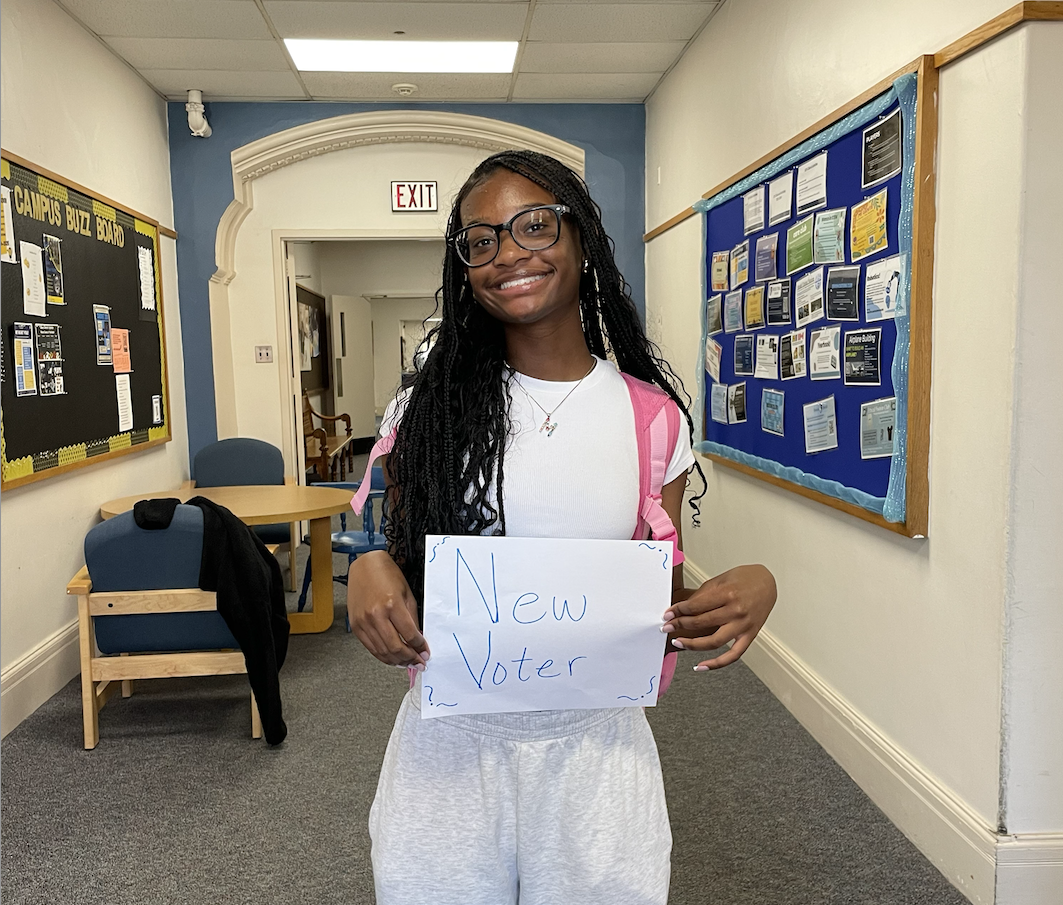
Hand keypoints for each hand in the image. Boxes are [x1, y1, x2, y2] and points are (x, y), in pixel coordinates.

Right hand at [346, 550, 429, 668]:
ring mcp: (364, 622)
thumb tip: (418, 639)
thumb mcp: (407, 594)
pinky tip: (392, 658)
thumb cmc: (386, 575)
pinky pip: (371, 648)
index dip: (420, 647)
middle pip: (396, 647)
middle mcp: (376, 615)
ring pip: (383, 651)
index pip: (409, 635)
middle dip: (410, 659)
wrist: (364, 566)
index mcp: (392, 605)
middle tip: (419, 663)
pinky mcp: (356, 626)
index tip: (425, 652)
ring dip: (397, 661)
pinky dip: (383, 656)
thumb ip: (412, 619)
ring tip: (408, 663)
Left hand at [661, 564, 775, 670]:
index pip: (696, 606)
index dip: (678, 611)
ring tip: (678, 642)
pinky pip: (733, 655)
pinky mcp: (750, 636)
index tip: (668, 614)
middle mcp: (736, 611)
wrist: (767, 582)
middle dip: (680, 625)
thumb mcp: (721, 579)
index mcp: (728, 594)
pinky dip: (716, 664)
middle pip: (701, 623)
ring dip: (692, 644)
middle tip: (666, 626)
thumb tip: (684, 609)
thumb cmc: (745, 578)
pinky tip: (701, 666)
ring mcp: (743, 626)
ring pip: (714, 642)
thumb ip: (704, 595)